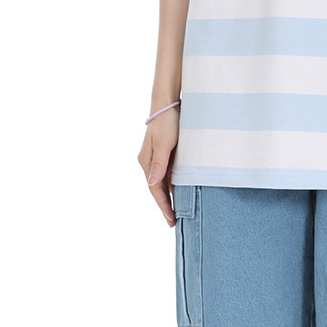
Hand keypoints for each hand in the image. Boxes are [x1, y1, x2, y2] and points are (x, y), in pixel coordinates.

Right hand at [138, 111, 179, 225]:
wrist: (168, 104)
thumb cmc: (167, 123)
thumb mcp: (164, 144)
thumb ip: (159, 164)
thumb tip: (152, 184)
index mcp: (146, 162)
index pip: (154, 190)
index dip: (163, 206)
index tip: (171, 219)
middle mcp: (148, 162)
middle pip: (157, 189)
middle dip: (165, 206)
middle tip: (173, 223)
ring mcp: (155, 157)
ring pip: (162, 182)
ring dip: (168, 197)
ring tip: (177, 211)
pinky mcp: (163, 153)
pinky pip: (167, 174)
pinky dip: (172, 185)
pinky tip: (179, 192)